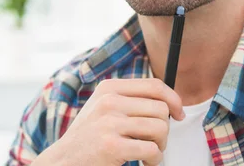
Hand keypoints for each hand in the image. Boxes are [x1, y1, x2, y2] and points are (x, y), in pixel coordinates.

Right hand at [35, 78, 184, 165]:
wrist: (65, 159)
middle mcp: (109, 101)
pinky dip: (154, 160)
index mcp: (109, 88)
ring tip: (148, 152)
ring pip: (160, 128)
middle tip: (154, 140)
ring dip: (160, 146)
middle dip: (165, 128)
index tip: (178, 114)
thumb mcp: (103, 106)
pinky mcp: (112, 146)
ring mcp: (110, 123)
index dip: (174, 99)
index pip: (154, 85)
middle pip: (161, 109)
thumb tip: (169, 100)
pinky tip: (143, 162)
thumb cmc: (89, 135)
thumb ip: (129, 98)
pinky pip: (152, 150)